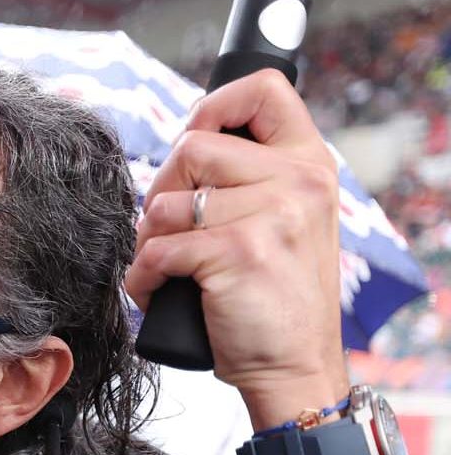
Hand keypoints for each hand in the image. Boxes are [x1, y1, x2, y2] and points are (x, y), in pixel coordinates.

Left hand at [126, 69, 349, 431]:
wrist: (293, 365)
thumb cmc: (271, 296)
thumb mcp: (284, 220)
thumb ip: (250, 178)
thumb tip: (186, 144)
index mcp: (309, 164)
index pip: (264, 89)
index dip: (214, 105)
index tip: (195, 138)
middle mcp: (299, 181)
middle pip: (191, 146)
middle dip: (162, 191)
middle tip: (171, 231)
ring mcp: (273, 215)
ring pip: (166, 202)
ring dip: (148, 241)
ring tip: (172, 269)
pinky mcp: (239, 252)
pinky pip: (156, 248)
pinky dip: (144, 277)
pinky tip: (163, 292)